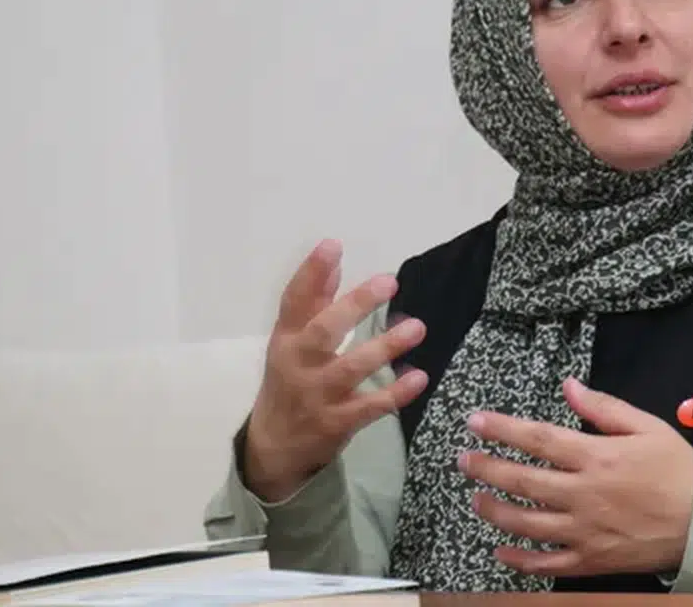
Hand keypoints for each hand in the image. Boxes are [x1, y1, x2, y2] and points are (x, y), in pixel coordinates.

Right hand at [244, 239, 427, 502]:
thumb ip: (313, 303)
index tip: (333, 245)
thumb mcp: (290, 342)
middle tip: (389, 282)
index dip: (311, 272)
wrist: (274, 448)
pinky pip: (369, 407)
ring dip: (385, 348)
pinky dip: (395, 393)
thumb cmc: (288, 382)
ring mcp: (317, 395)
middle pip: (323, 331)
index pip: (294, 301)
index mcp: (285, 339)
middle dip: (355, 306)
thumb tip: (334, 261)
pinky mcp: (336, 423)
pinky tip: (419, 377)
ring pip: (351, 369)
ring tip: (417, 327)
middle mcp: (297, 364)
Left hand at [458, 378, 692, 577]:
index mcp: (597, 457)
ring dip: (495, 512)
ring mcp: (586, 531)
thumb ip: (604, 408)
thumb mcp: (647, 427)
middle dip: (487, 468)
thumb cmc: (678, 470)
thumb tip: (569, 386)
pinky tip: (500, 552)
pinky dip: (520, 561)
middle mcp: (585, 494)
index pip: (538, 439)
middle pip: (523, 481)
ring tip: (476, 499)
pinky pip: (548, 564)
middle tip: (465, 460)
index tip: (475, 422)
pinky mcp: (592, 560)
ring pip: (527, 524)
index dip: (502, 429)